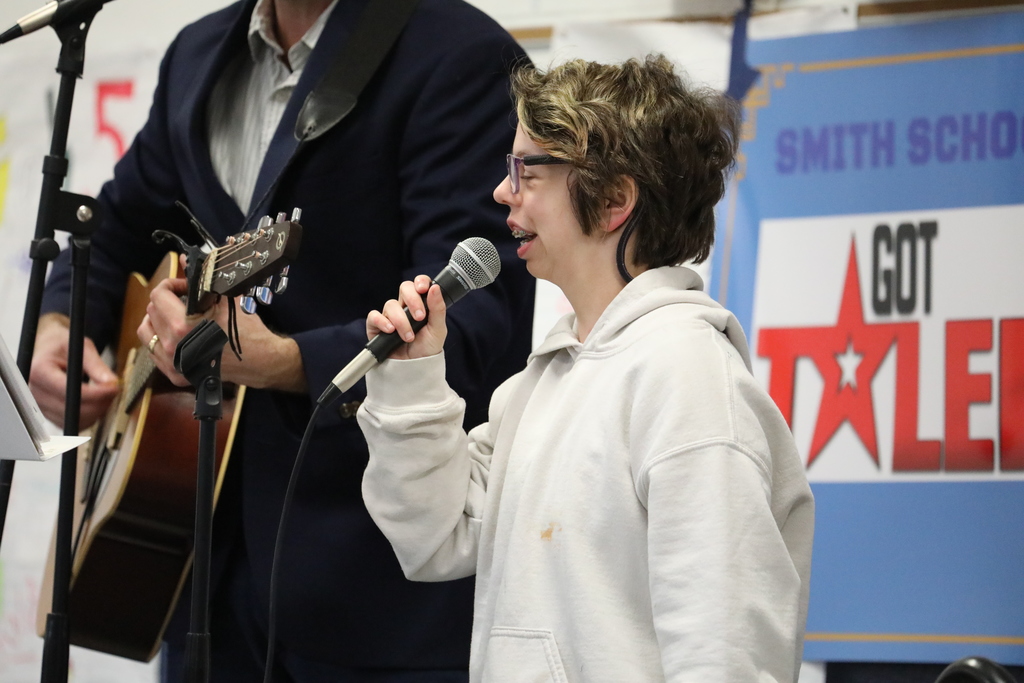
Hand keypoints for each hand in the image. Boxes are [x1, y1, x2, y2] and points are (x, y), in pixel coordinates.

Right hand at [29, 313, 118, 428]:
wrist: (47, 350)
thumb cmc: (63, 345)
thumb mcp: (81, 347)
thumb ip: (96, 365)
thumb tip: (112, 383)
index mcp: (39, 371)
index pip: (69, 391)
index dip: (96, 393)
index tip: (114, 387)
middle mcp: (35, 392)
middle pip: (74, 410)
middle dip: (101, 402)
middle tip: (115, 389)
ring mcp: (41, 406)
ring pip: (77, 420)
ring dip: (98, 410)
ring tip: (107, 393)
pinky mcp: (50, 416)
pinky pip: (76, 424)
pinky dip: (91, 416)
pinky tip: (97, 402)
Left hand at [138, 277, 306, 391]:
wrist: (260, 362)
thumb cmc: (246, 331)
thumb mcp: (226, 300)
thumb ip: (202, 280)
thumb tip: (185, 259)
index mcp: (182, 325)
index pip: (158, 295)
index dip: (172, 285)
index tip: (186, 288)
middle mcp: (172, 346)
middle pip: (152, 311)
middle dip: (167, 301)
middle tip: (185, 301)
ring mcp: (171, 363)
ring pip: (147, 332)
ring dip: (158, 320)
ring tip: (174, 317)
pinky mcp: (175, 375)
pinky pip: (154, 352)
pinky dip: (161, 340)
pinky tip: (177, 336)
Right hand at [366, 274, 447, 360]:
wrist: (414, 369)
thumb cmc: (426, 349)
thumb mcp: (438, 330)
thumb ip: (438, 309)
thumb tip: (435, 288)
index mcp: (421, 304)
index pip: (419, 284)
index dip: (420, 281)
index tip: (423, 289)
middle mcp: (405, 307)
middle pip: (404, 287)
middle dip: (412, 300)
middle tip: (419, 317)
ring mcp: (390, 315)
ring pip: (391, 304)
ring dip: (401, 321)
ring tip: (409, 337)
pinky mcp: (377, 326)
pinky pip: (374, 316)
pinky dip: (382, 322)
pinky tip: (390, 331)